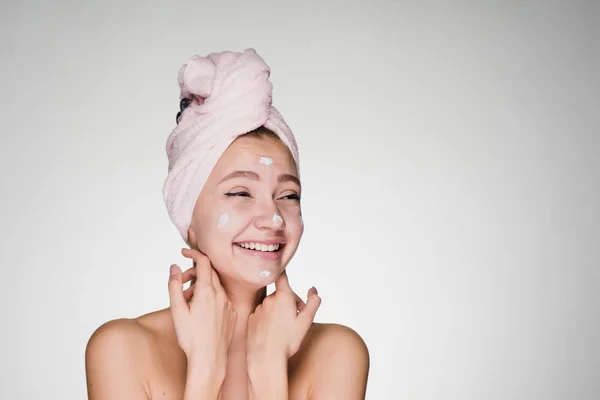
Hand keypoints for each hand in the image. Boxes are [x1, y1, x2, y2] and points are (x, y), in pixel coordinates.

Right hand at [168, 248, 236, 369]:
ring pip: (216, 286)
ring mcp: (228, 304)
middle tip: (181, 281)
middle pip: (209, 273)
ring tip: (188, 298)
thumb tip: (174, 266)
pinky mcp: (232, 313)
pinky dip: (211, 296)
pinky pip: (222, 298)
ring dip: (202, 285)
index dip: (193, 253)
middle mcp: (221, 294)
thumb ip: (174, 285)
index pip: (204, 262)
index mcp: (208, 291)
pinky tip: (200, 309)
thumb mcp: (177, 310)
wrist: (209, 360)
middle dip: (194, 272)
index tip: (184, 251)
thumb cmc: (191, 338)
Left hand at [246, 270, 320, 361]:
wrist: (265, 359)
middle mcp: (268, 299)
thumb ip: (313, 303)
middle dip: (288, 302)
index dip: (283, 272)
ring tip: (283, 329)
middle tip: (296, 318)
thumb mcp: (306, 322)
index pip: (282, 276)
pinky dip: (267, 320)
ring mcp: (258, 309)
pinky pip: (262, 314)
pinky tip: (272, 333)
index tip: (283, 267)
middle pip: (280, 294)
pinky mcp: (251, 319)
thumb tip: (313, 290)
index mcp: (283, 296)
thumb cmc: (287, 341)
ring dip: (277, 311)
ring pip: (271, 305)